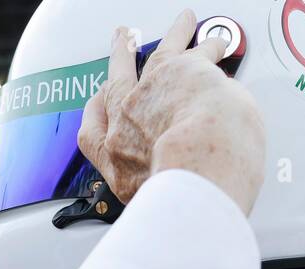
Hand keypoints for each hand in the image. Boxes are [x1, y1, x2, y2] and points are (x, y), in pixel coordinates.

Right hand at [78, 9, 265, 212]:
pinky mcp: (178, 70)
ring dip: (170, 39)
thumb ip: (160, 193)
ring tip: (179, 26)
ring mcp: (150, 93)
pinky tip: (211, 37)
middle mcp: (126, 123)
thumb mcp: (156, 206)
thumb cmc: (183, 196)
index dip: (96, 114)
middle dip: (118, 62)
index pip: (93, 133)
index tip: (100, 103)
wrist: (197, 174)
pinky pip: (191, 46)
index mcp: (117, 160)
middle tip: (120, 45)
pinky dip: (202, 40)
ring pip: (156, 58)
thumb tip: (175, 194)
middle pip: (116, 85)